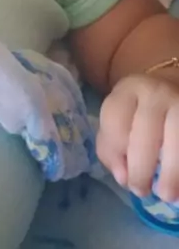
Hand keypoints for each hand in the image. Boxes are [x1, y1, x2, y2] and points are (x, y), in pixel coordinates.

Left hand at [98, 73, 178, 202]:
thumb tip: (123, 177)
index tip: (123, 177)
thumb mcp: (118, 119)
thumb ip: (111, 147)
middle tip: (142, 191)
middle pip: (145, 134)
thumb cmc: (140, 112)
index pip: (116, 121)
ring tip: (167, 194)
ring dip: (171, 174)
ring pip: (176, 142)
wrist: (173, 89)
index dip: (116, 152)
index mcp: (129, 89)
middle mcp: (157, 93)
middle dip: (141, 170)